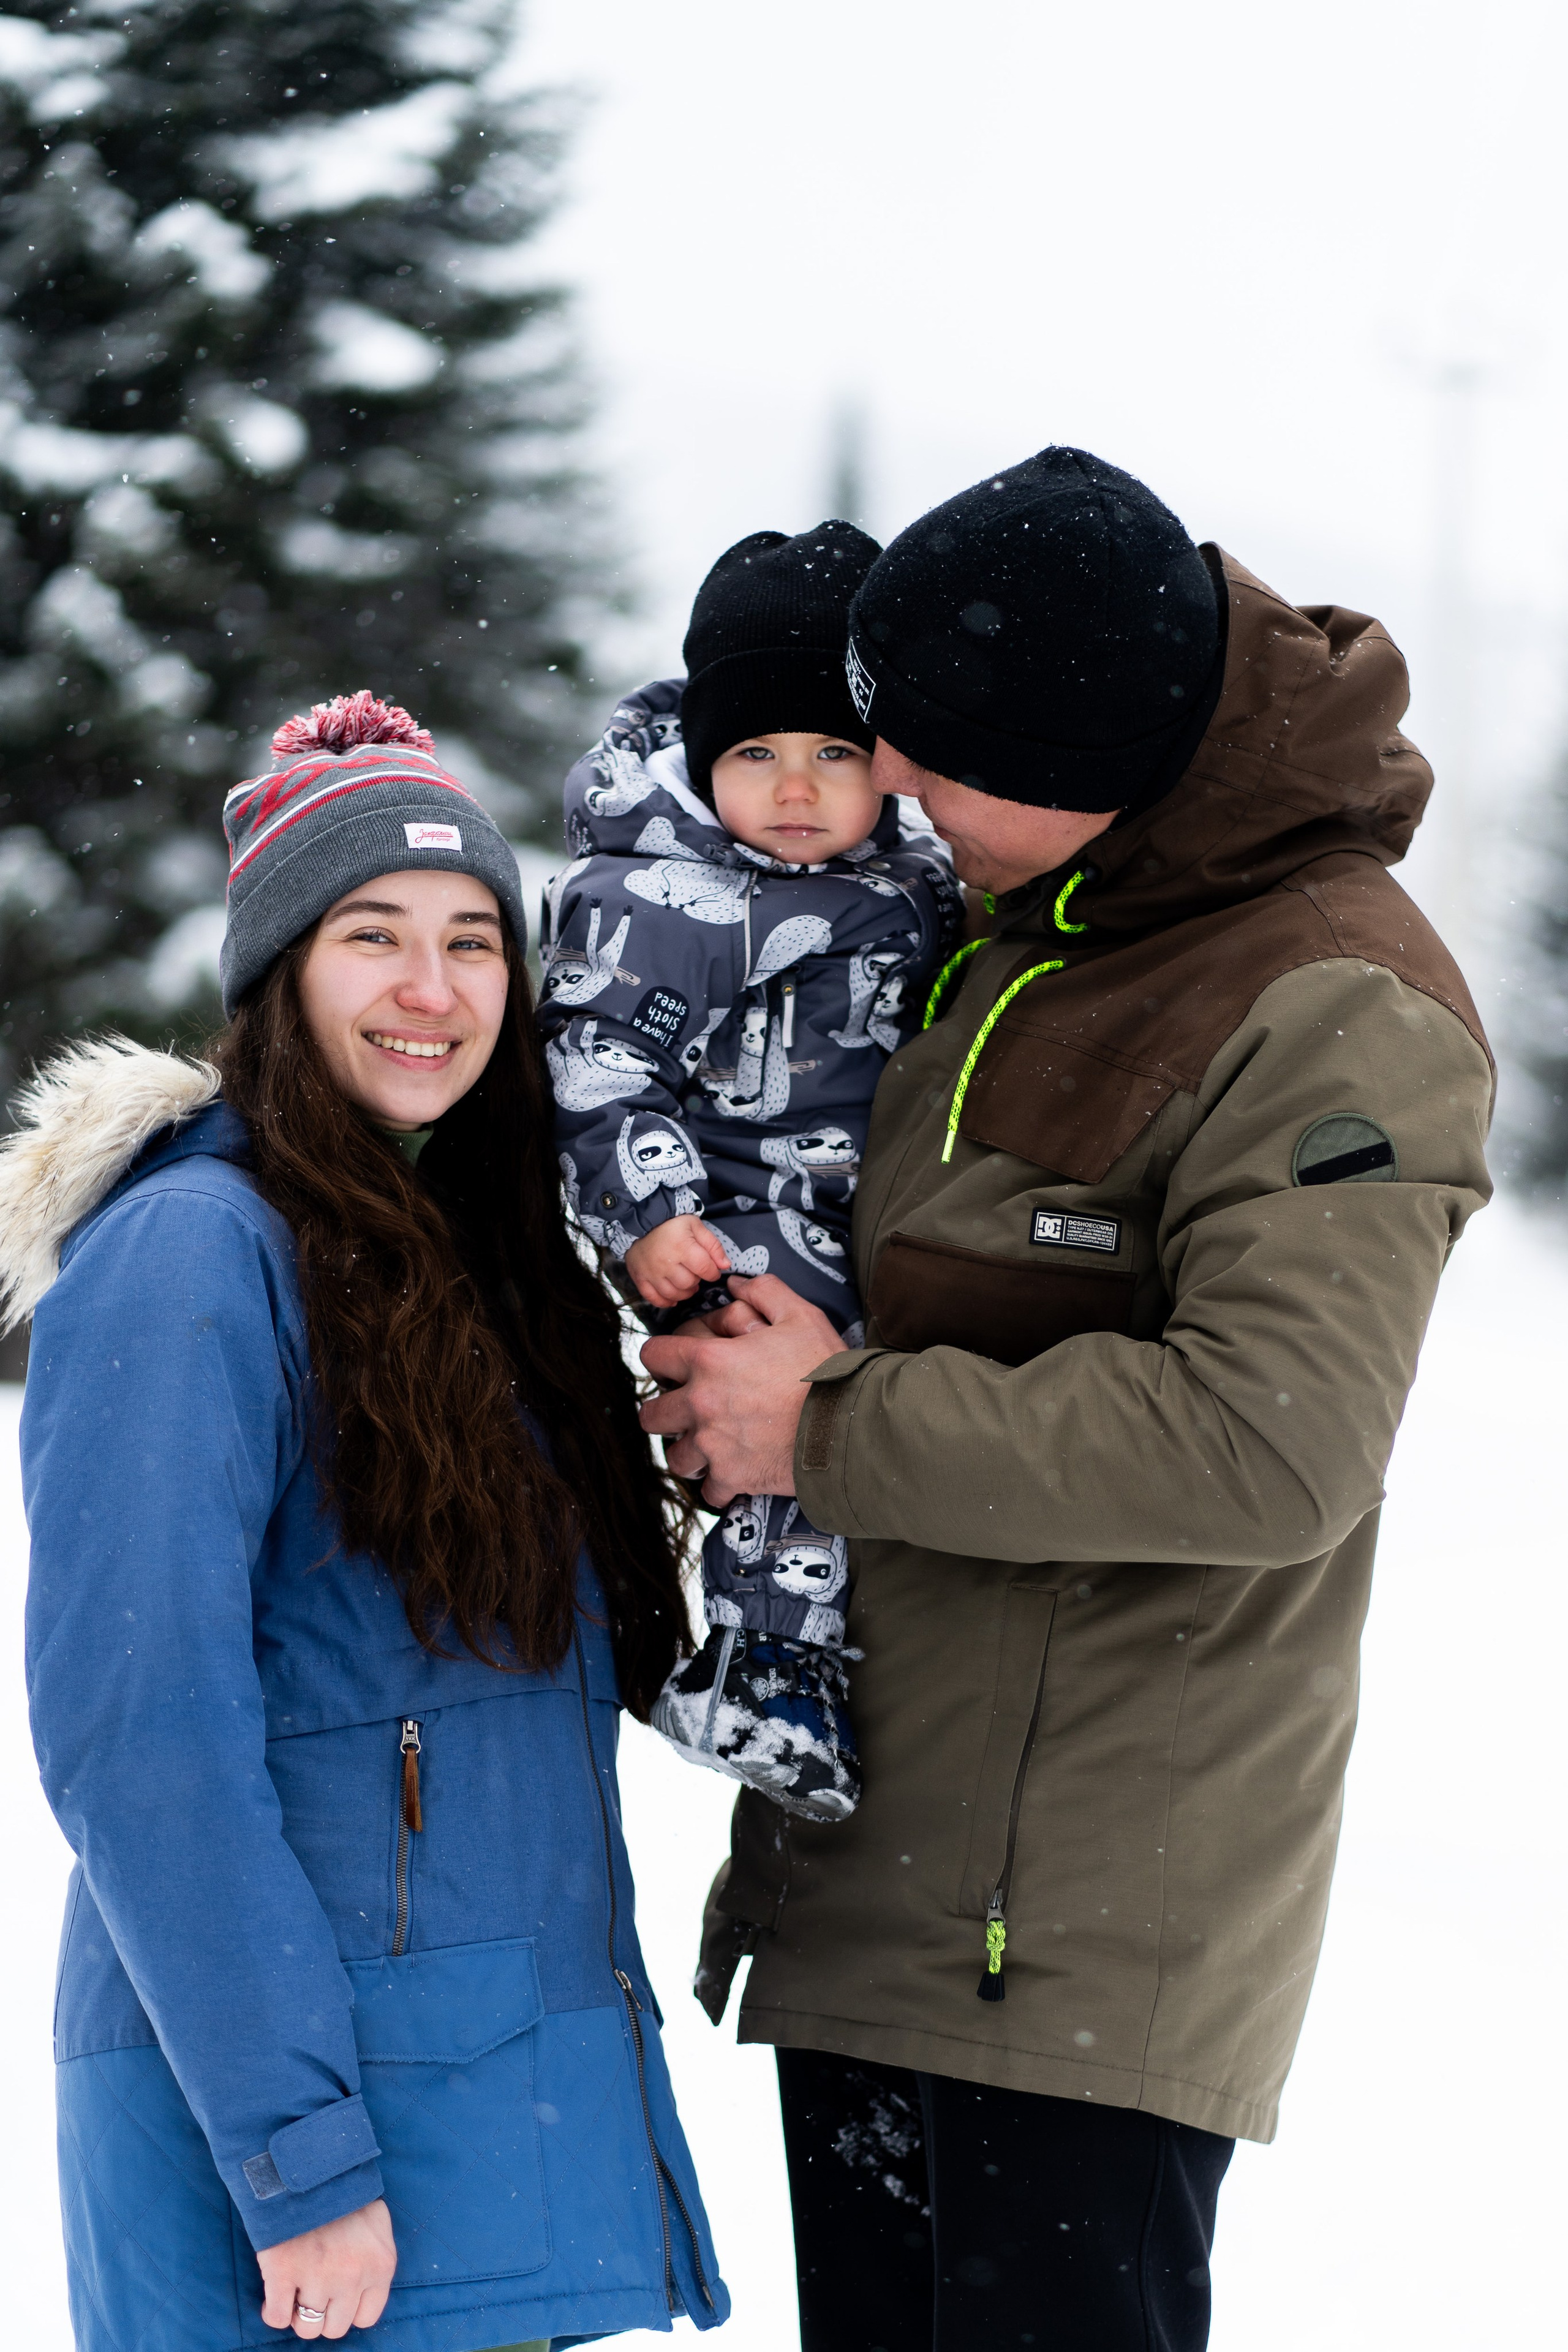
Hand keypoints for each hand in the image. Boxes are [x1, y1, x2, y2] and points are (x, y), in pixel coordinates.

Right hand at [258, 2200, 395, 2337]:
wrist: (308, 2163)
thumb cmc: (342, 2193)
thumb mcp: (375, 2223)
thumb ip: (373, 2260)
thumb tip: (364, 2293)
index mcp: (380, 2265)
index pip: (366, 2317)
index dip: (347, 2309)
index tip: (336, 2297)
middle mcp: (352, 2277)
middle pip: (335, 2327)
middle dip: (322, 2314)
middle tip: (312, 2292)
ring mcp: (318, 2277)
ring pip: (307, 2327)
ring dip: (298, 2313)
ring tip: (294, 2291)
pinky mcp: (284, 2273)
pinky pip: (277, 2318)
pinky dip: (273, 2311)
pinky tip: (274, 2294)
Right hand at [624, 1215, 732, 1307]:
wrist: (643, 1221)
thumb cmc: (672, 1224)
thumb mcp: (696, 1226)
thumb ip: (713, 1246)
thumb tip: (725, 1265)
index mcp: (681, 1246)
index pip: (705, 1269)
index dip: (712, 1273)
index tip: (711, 1271)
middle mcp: (665, 1262)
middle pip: (689, 1283)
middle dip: (696, 1280)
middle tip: (694, 1272)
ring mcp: (651, 1272)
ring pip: (673, 1294)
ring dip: (684, 1292)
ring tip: (685, 1283)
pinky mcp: (640, 1278)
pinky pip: (654, 1298)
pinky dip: (665, 1301)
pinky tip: (672, 1297)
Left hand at [640, 1274, 846, 1503]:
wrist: (847, 1425)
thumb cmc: (823, 1369)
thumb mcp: (800, 1316)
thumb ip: (764, 1292)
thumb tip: (736, 1283)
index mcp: (708, 1361)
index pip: (653, 1356)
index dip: (660, 1358)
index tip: (673, 1366)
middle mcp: (701, 1404)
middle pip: (651, 1414)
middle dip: (664, 1412)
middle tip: (685, 1411)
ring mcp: (713, 1444)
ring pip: (674, 1457)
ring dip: (687, 1452)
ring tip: (706, 1447)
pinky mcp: (732, 1477)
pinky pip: (709, 1490)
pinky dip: (718, 1485)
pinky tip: (732, 1475)